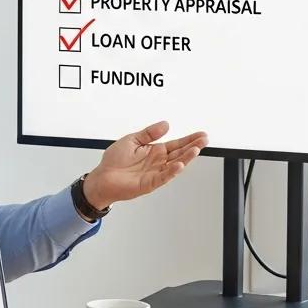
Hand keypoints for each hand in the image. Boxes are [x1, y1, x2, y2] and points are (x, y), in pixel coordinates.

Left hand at [83, 122, 207, 210]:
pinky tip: (179, 165)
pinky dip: (172, 172)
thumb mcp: (132, 139)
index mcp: (155, 151)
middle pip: (179, 153)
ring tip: (196, 149)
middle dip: (192, 146)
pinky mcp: (149, 183)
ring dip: (186, 158)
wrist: (102, 176)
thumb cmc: (114, 160)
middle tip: (204, 140)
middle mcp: (158, 162)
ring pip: (175, 165)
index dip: (189, 139)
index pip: (176, 144)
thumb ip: (149, 133)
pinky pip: (163, 177)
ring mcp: (155, 173)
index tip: (201, 135)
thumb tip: (166, 124)